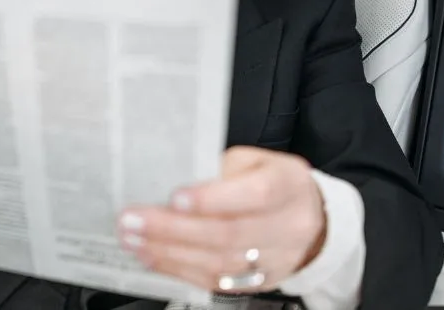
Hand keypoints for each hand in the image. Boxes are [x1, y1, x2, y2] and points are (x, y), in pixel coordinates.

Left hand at [116, 146, 325, 293]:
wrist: (310, 219)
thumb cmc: (273, 181)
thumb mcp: (254, 160)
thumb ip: (219, 169)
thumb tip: (171, 180)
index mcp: (289, 185)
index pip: (255, 194)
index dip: (213, 199)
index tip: (175, 198)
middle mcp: (288, 226)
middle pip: (229, 233)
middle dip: (173, 229)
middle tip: (134, 220)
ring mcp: (275, 260)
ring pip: (218, 263)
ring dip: (169, 252)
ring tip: (134, 239)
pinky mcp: (258, 283)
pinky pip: (215, 281)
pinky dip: (178, 268)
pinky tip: (153, 256)